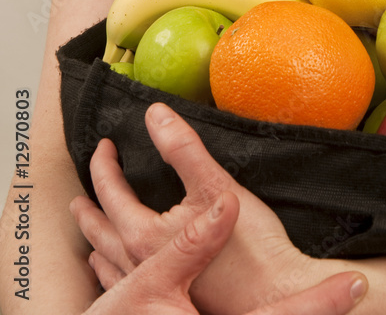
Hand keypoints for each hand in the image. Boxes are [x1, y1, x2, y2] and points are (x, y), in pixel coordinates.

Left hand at [71, 103, 337, 314]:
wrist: (278, 296)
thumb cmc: (251, 244)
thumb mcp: (214, 184)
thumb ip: (182, 148)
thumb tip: (154, 113)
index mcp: (144, 235)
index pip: (110, 194)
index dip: (105, 165)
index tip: (104, 146)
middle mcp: (139, 264)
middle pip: (102, 231)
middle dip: (90, 208)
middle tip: (82, 192)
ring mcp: (152, 287)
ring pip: (110, 261)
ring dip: (98, 240)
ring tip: (92, 230)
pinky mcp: (172, 299)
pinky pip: (125, 282)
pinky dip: (114, 268)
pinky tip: (122, 266)